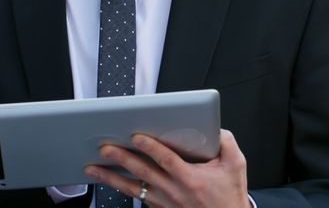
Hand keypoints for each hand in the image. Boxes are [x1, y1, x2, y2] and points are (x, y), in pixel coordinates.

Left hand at [85, 129, 249, 207]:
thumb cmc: (230, 195)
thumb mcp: (236, 165)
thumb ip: (226, 142)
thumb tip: (215, 128)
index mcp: (191, 179)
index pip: (166, 160)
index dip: (150, 147)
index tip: (135, 135)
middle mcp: (174, 191)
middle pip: (142, 172)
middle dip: (121, 158)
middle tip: (104, 148)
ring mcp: (164, 202)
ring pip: (133, 189)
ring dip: (111, 178)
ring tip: (92, 169)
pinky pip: (137, 197)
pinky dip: (121, 188)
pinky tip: (109, 180)